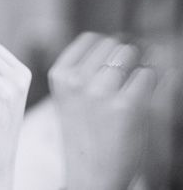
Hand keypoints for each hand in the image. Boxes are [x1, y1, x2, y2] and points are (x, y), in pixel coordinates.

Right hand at [48, 32, 156, 189]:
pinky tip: (141, 99)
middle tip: (125, 79)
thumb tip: (124, 41)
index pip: (91, 38)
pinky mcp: (126, 105)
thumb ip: (86, 68)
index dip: (107, 47)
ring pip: (131, 54)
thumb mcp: (70, 97)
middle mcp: (76, 80)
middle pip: (113, 43)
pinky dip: (151, 82)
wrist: (91, 174)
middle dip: (124, 57)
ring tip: (133, 88)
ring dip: (139, 67)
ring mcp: (100, 91)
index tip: (113, 61)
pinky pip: (149, 74)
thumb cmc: (85, 134)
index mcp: (59, 75)